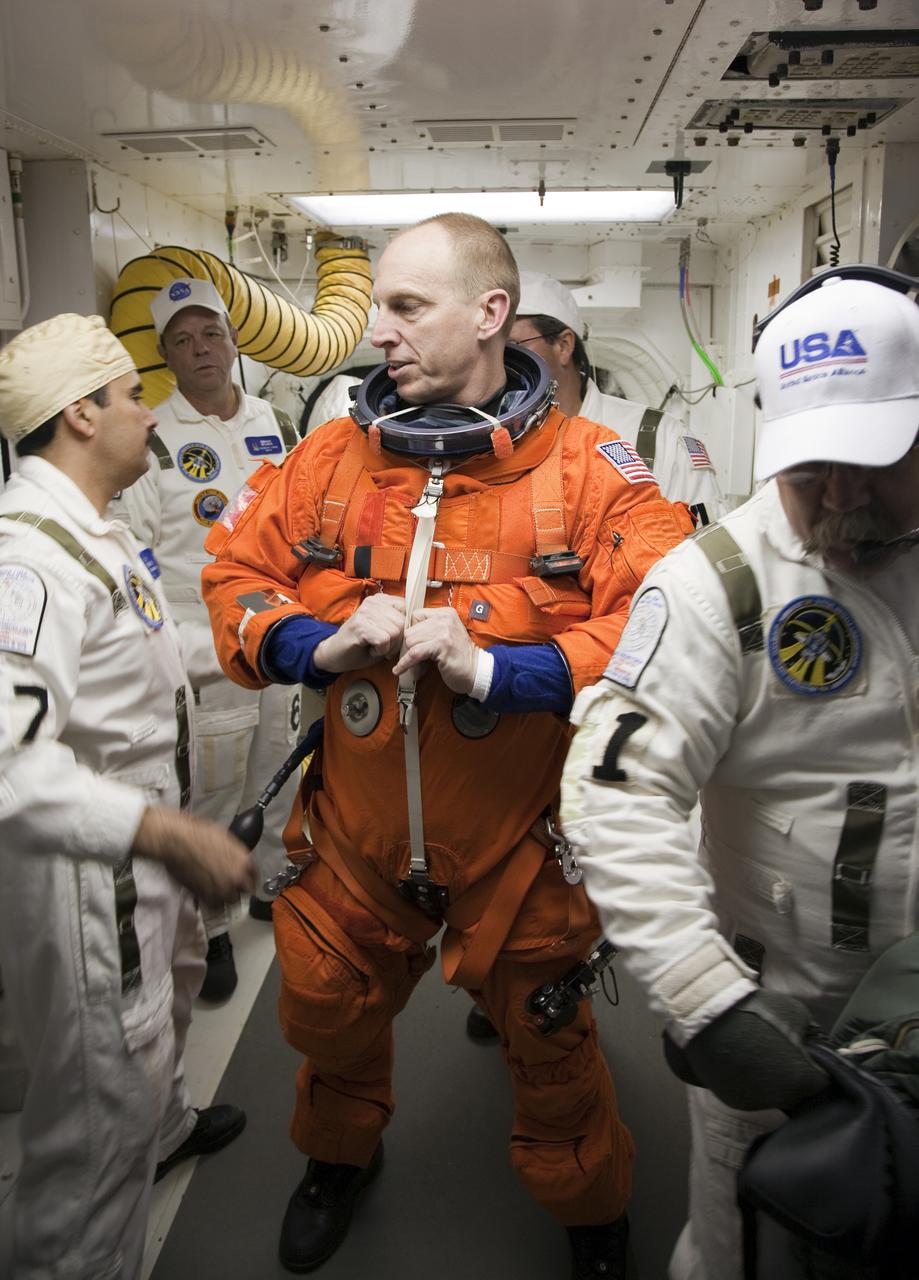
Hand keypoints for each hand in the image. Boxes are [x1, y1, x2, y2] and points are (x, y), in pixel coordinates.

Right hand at [132, 807, 257, 905]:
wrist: (176, 840)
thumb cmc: (197, 833)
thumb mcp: (225, 839)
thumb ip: (235, 854)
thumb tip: (235, 861)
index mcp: (244, 860)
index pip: (254, 876)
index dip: (248, 877)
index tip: (245, 879)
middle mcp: (237, 877)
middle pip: (245, 890)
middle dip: (239, 887)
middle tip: (229, 883)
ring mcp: (222, 889)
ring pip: (231, 900)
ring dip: (226, 895)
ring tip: (217, 889)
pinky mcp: (205, 897)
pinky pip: (215, 905)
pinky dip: (212, 901)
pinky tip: (207, 892)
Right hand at [312, 593, 405, 672]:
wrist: (334, 654)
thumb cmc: (362, 645)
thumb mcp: (385, 630)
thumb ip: (399, 623)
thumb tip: (418, 625)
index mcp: (381, 600)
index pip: (407, 609)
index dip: (404, 629)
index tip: (392, 638)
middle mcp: (373, 602)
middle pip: (403, 623)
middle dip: (396, 641)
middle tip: (382, 646)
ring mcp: (365, 612)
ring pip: (395, 632)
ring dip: (387, 647)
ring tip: (374, 646)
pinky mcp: (360, 626)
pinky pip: (384, 640)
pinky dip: (379, 651)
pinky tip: (369, 649)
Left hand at [393, 606, 478, 693]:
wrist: (476, 671)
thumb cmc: (459, 656)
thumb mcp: (445, 635)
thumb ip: (429, 629)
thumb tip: (404, 634)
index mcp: (445, 613)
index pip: (415, 616)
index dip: (413, 632)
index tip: (415, 644)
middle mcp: (444, 618)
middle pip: (410, 630)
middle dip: (412, 646)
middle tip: (419, 657)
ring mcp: (444, 631)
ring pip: (410, 641)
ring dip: (411, 656)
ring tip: (420, 663)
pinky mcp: (441, 645)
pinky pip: (414, 653)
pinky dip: (405, 663)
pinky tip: (399, 669)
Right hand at [663, 989, 829, 1111]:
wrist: (709, 1014)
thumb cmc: (756, 1010)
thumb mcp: (795, 1011)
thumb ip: (810, 1033)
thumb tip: (812, 1044)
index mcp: (801, 1079)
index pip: (822, 1082)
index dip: (816, 1067)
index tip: (807, 1055)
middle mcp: (781, 1098)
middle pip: (797, 1093)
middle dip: (794, 1077)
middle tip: (782, 1053)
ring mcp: (754, 1102)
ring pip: (773, 1097)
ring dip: (771, 1082)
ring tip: (758, 1057)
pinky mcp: (731, 1100)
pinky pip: (749, 1095)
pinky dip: (749, 1083)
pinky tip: (742, 1063)